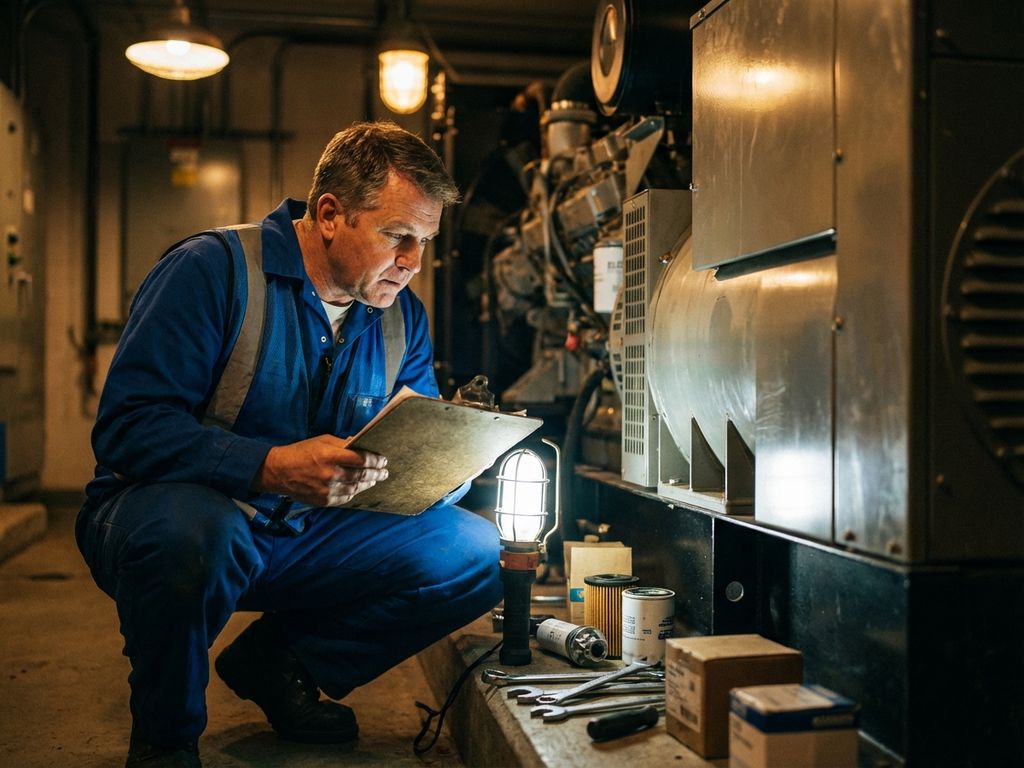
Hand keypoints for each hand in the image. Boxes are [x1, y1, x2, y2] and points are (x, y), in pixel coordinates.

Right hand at [252, 434, 388, 506]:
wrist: (278, 471)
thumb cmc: (301, 452)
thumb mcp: (322, 441)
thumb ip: (342, 443)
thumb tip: (360, 442)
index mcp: (330, 456)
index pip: (361, 459)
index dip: (375, 460)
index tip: (383, 460)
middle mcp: (330, 474)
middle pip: (361, 475)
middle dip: (376, 473)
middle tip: (385, 472)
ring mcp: (327, 490)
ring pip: (355, 488)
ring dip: (368, 484)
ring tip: (374, 480)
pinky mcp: (323, 501)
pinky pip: (345, 498)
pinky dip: (354, 493)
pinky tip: (358, 488)